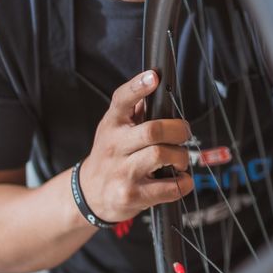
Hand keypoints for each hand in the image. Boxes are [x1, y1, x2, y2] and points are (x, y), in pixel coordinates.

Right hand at [78, 70, 193, 221]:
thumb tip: (155, 82)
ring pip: (162, 155)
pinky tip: (180, 180)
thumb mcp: (112, 128)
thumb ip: (133, 109)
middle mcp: (114, 146)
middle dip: (179, 130)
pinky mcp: (132, 195)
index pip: (122, 99)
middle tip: (184, 134)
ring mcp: (122, 172)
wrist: (88, 194)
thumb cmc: (109, 156)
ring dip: (181, 157)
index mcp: (112, 124)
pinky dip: (183, 183)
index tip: (154, 77)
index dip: (138, 86)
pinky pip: (168, 187)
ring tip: (179, 160)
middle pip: (153, 130)